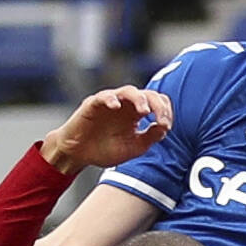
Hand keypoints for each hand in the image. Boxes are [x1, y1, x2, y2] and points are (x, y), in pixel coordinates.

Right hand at [40, 86, 173, 173]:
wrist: (79, 154)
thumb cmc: (105, 149)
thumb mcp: (134, 147)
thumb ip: (150, 137)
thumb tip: (165, 127)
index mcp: (137, 113)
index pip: (157, 103)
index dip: (165, 111)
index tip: (166, 125)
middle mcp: (126, 105)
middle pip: (147, 94)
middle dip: (157, 105)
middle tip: (161, 119)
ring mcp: (110, 102)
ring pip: (128, 91)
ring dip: (139, 99)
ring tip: (144, 111)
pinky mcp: (93, 104)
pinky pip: (104, 96)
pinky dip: (111, 99)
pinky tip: (116, 106)